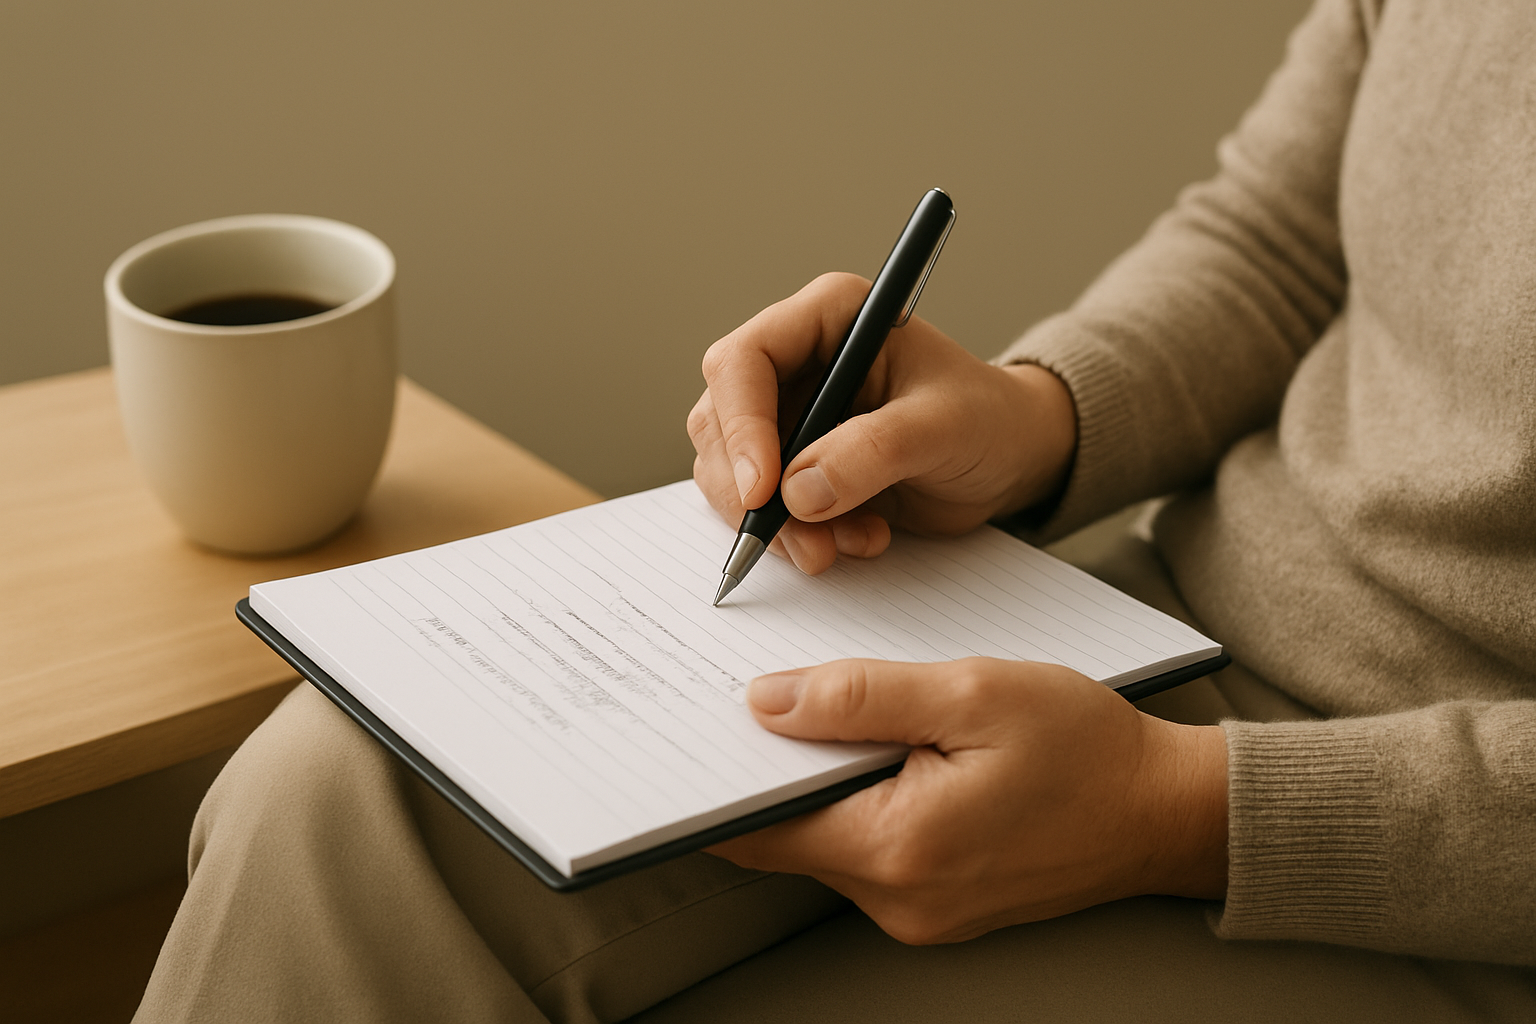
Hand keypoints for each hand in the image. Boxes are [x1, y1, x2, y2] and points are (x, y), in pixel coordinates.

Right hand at [687, 273, 1075, 574]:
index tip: (764, 491)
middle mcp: (795, 361)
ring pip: (730, 473)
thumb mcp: (945, 428)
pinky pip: (759, 508)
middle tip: (805, 541)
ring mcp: (787, 415)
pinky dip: (795, 536)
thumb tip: (798, 492)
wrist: (1010, 460)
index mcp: (828, 317)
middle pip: (719, 422)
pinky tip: (855, 538)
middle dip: (752, 492)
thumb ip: (874, 450)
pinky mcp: (791, 466)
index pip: (744, 360)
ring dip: (777, 524)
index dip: (741, 425)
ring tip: (848, 542)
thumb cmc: (989, 420)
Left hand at [709, 658, 1228, 943]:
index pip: (761, 828)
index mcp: (899, 848)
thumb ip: (861, 697)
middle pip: (791, 834)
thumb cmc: (1085, 748)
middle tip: (756, 703)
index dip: (716, 781)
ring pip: (831, 839)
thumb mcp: (971, 694)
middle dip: (770, 771)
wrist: (1165, 811)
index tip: (684, 740)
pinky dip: (861, 802)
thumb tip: (766, 703)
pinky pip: (872, 850)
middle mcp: (900, 899)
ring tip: (833, 717)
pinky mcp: (939, 904)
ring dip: (821, 784)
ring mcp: (920, 911)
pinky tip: (884, 753)